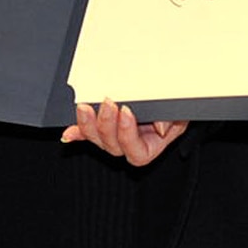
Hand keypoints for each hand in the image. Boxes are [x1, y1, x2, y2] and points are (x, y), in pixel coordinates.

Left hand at [60, 100, 189, 164]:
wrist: (165, 96)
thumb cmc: (173, 108)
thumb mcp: (180, 113)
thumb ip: (172, 121)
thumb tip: (159, 128)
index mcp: (149, 147)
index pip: (136, 152)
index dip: (128, 134)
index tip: (127, 112)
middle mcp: (128, 146)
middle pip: (112, 146)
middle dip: (107, 124)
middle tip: (108, 102)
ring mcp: (112, 137)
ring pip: (96, 140)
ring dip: (88, 125)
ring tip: (85, 107)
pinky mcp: (99, 127)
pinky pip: (85, 134)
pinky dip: (76, 132)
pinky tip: (68, 133)